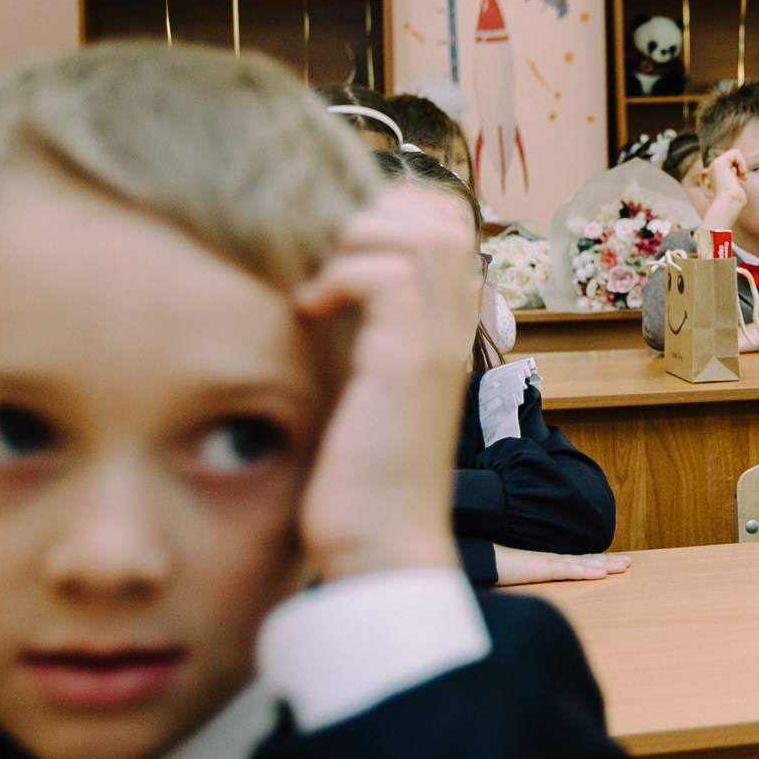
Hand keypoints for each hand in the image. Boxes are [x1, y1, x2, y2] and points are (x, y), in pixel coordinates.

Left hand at [292, 188, 483, 582]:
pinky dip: (339, 277)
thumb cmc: (359, 476)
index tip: (330, 250)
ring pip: (418, 234)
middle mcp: (452, 327)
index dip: (388, 215)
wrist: (380, 543)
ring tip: (315, 283)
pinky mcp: (409, 362)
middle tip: (318, 260)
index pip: (445, 226)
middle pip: (439, 217)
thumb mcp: (356, 384)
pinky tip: (306, 310)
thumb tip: (306, 283)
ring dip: (354, 242)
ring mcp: (436, 342)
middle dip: (370, 217)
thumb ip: (351, 332)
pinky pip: (387, 276)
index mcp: (444, 328)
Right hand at [492, 547, 630, 586]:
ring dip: (605, 564)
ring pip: (583, 563)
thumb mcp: (518, 577)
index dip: (596, 562)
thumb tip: (538, 589)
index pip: (577, 561)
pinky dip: (586, 571)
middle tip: (628, 562)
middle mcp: (552, 560)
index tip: (613, 563)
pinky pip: (568, 570)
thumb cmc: (496, 569)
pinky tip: (601, 573)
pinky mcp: (542, 568)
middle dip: (608, 561)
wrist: (481, 560)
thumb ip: (532, 581)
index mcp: (547, 563)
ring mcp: (548, 563)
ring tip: (624, 565)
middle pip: (585, 560)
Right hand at [701, 149, 747, 233]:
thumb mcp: (736, 188)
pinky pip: (735, 153)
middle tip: (743, 176)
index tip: (743, 178)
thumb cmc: (735, 200)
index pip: (731, 160)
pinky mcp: (719, 163)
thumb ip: (735, 178)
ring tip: (742, 174)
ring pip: (734, 153)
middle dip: (741, 164)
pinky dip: (742, 162)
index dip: (739, 166)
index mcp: (716, 174)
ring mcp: (715, 165)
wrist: (729, 203)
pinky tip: (741, 173)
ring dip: (742, 163)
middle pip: (733, 155)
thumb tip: (738, 172)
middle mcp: (714, 168)